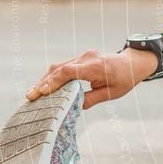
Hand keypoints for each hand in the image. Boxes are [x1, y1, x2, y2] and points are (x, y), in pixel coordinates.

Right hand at [25, 48, 159, 109]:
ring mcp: (83, 56)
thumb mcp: (111, 94)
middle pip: (59, 68)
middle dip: (43, 83)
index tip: (42, 93)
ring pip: (58, 66)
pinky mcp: (81, 57)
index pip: (69, 72)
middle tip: (30, 97)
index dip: (53, 82)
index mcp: (96, 67)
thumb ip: (91, 99)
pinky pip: (64, 66)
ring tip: (33, 94)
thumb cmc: (124, 79)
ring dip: (45, 80)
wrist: (133, 63)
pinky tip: (44, 87)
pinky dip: (53, 76)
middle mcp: (87, 58)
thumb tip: (71, 107)